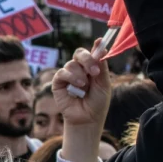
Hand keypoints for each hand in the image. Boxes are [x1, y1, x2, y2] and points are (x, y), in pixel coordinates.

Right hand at [53, 41, 112, 161]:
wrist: (87, 119)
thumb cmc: (97, 103)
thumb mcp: (104, 84)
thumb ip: (102, 66)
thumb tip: (102, 47)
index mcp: (91, 68)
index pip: (92, 52)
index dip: (96, 47)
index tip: (100, 42)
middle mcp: (79, 69)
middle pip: (80, 53)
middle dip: (87, 59)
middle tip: (94, 71)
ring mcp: (68, 75)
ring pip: (71, 64)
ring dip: (80, 74)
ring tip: (84, 87)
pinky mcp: (58, 82)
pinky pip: (62, 73)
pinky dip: (71, 77)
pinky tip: (77, 87)